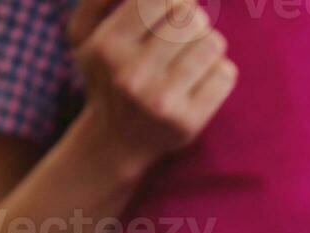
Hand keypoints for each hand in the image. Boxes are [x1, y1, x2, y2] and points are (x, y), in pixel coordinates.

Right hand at [68, 0, 237, 179]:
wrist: (116, 140)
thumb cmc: (107, 75)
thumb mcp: (83, 34)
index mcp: (107, 46)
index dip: (174, 0)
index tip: (174, 10)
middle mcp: (132, 75)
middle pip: (191, 17)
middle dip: (194, 21)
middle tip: (185, 35)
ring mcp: (161, 101)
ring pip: (213, 43)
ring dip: (209, 44)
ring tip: (194, 57)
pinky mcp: (189, 121)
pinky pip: (226, 74)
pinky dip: (220, 71)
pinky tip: (202, 80)